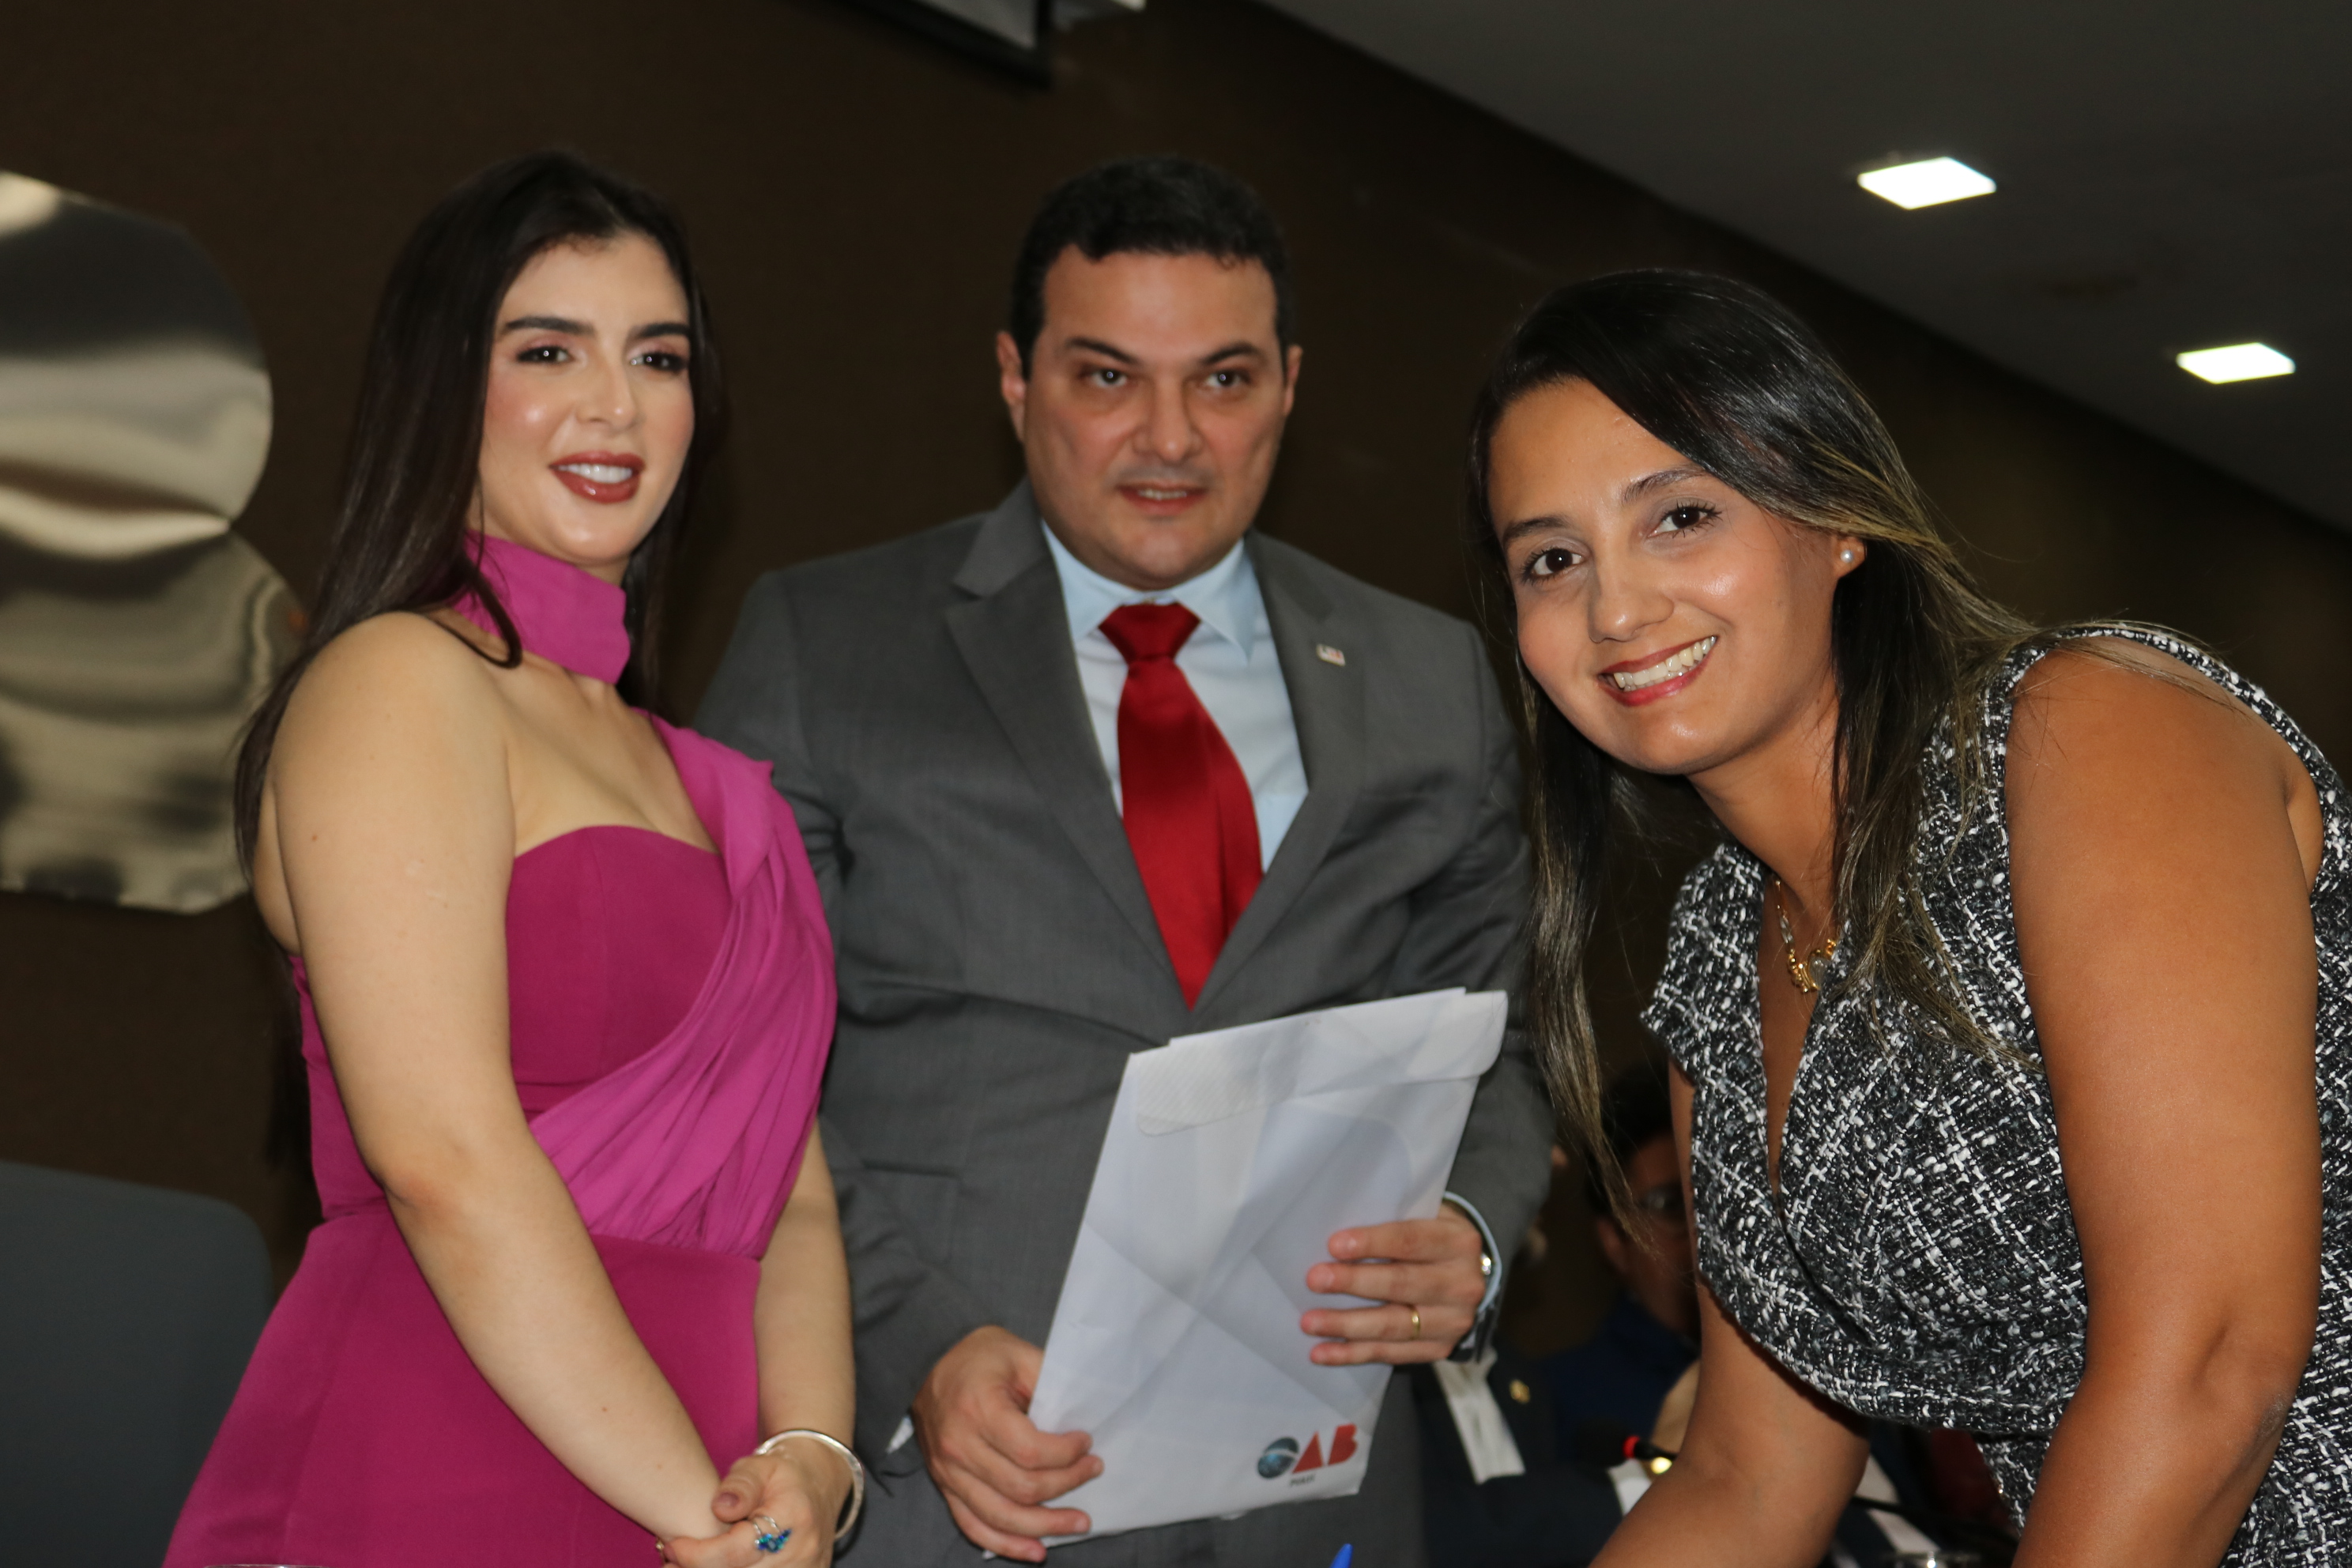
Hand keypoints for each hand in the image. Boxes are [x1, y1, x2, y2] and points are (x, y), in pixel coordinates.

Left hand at [660, 1440, 847, 1567]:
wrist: (819, 1488)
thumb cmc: (782, 1476)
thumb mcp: (761, 1466)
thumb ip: (741, 1484)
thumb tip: (721, 1507)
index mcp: (795, 1517)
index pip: (738, 1551)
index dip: (699, 1555)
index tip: (673, 1546)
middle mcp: (803, 1552)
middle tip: (670, 1561)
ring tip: (684, 1565)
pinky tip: (713, 1566)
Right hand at [912, 1324, 1100, 1561]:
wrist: (927, 1362)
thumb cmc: (978, 1357)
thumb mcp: (1019, 1354)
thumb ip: (1050, 1383)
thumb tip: (1083, 1416)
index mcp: (978, 1409)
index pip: (1030, 1451)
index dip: (1066, 1454)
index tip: (1087, 1442)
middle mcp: (959, 1447)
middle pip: (1020, 1487)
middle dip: (1066, 1484)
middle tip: (1093, 1471)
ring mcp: (948, 1472)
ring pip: (1000, 1516)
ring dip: (1045, 1525)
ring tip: (1079, 1522)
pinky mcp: (945, 1486)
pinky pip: (973, 1526)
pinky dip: (1007, 1544)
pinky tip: (1037, 1549)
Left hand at [1301, 1204, 1486, 1365]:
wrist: (1470, 1275)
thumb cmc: (1431, 1239)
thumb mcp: (1425, 1218)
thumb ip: (1391, 1222)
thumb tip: (1334, 1240)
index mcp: (1457, 1243)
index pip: (1410, 1241)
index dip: (1371, 1243)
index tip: (1334, 1245)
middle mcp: (1461, 1284)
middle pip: (1401, 1284)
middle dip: (1353, 1282)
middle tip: (1315, 1280)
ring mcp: (1453, 1321)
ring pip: (1394, 1325)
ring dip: (1346, 1324)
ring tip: (1310, 1322)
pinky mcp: (1439, 1348)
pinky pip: (1391, 1353)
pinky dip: (1354, 1353)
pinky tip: (1323, 1352)